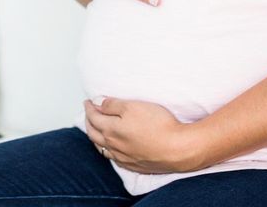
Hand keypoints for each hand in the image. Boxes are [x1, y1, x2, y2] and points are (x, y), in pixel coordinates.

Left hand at [82, 96, 203, 173]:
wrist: (178, 149)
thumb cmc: (158, 125)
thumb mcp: (133, 106)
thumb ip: (112, 105)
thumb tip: (98, 104)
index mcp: (111, 130)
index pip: (93, 117)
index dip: (89, 108)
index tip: (88, 101)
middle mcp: (114, 146)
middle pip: (93, 134)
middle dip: (89, 122)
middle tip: (89, 113)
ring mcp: (123, 157)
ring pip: (102, 148)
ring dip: (96, 137)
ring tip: (95, 130)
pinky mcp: (134, 165)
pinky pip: (114, 158)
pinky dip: (108, 151)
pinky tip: (111, 149)